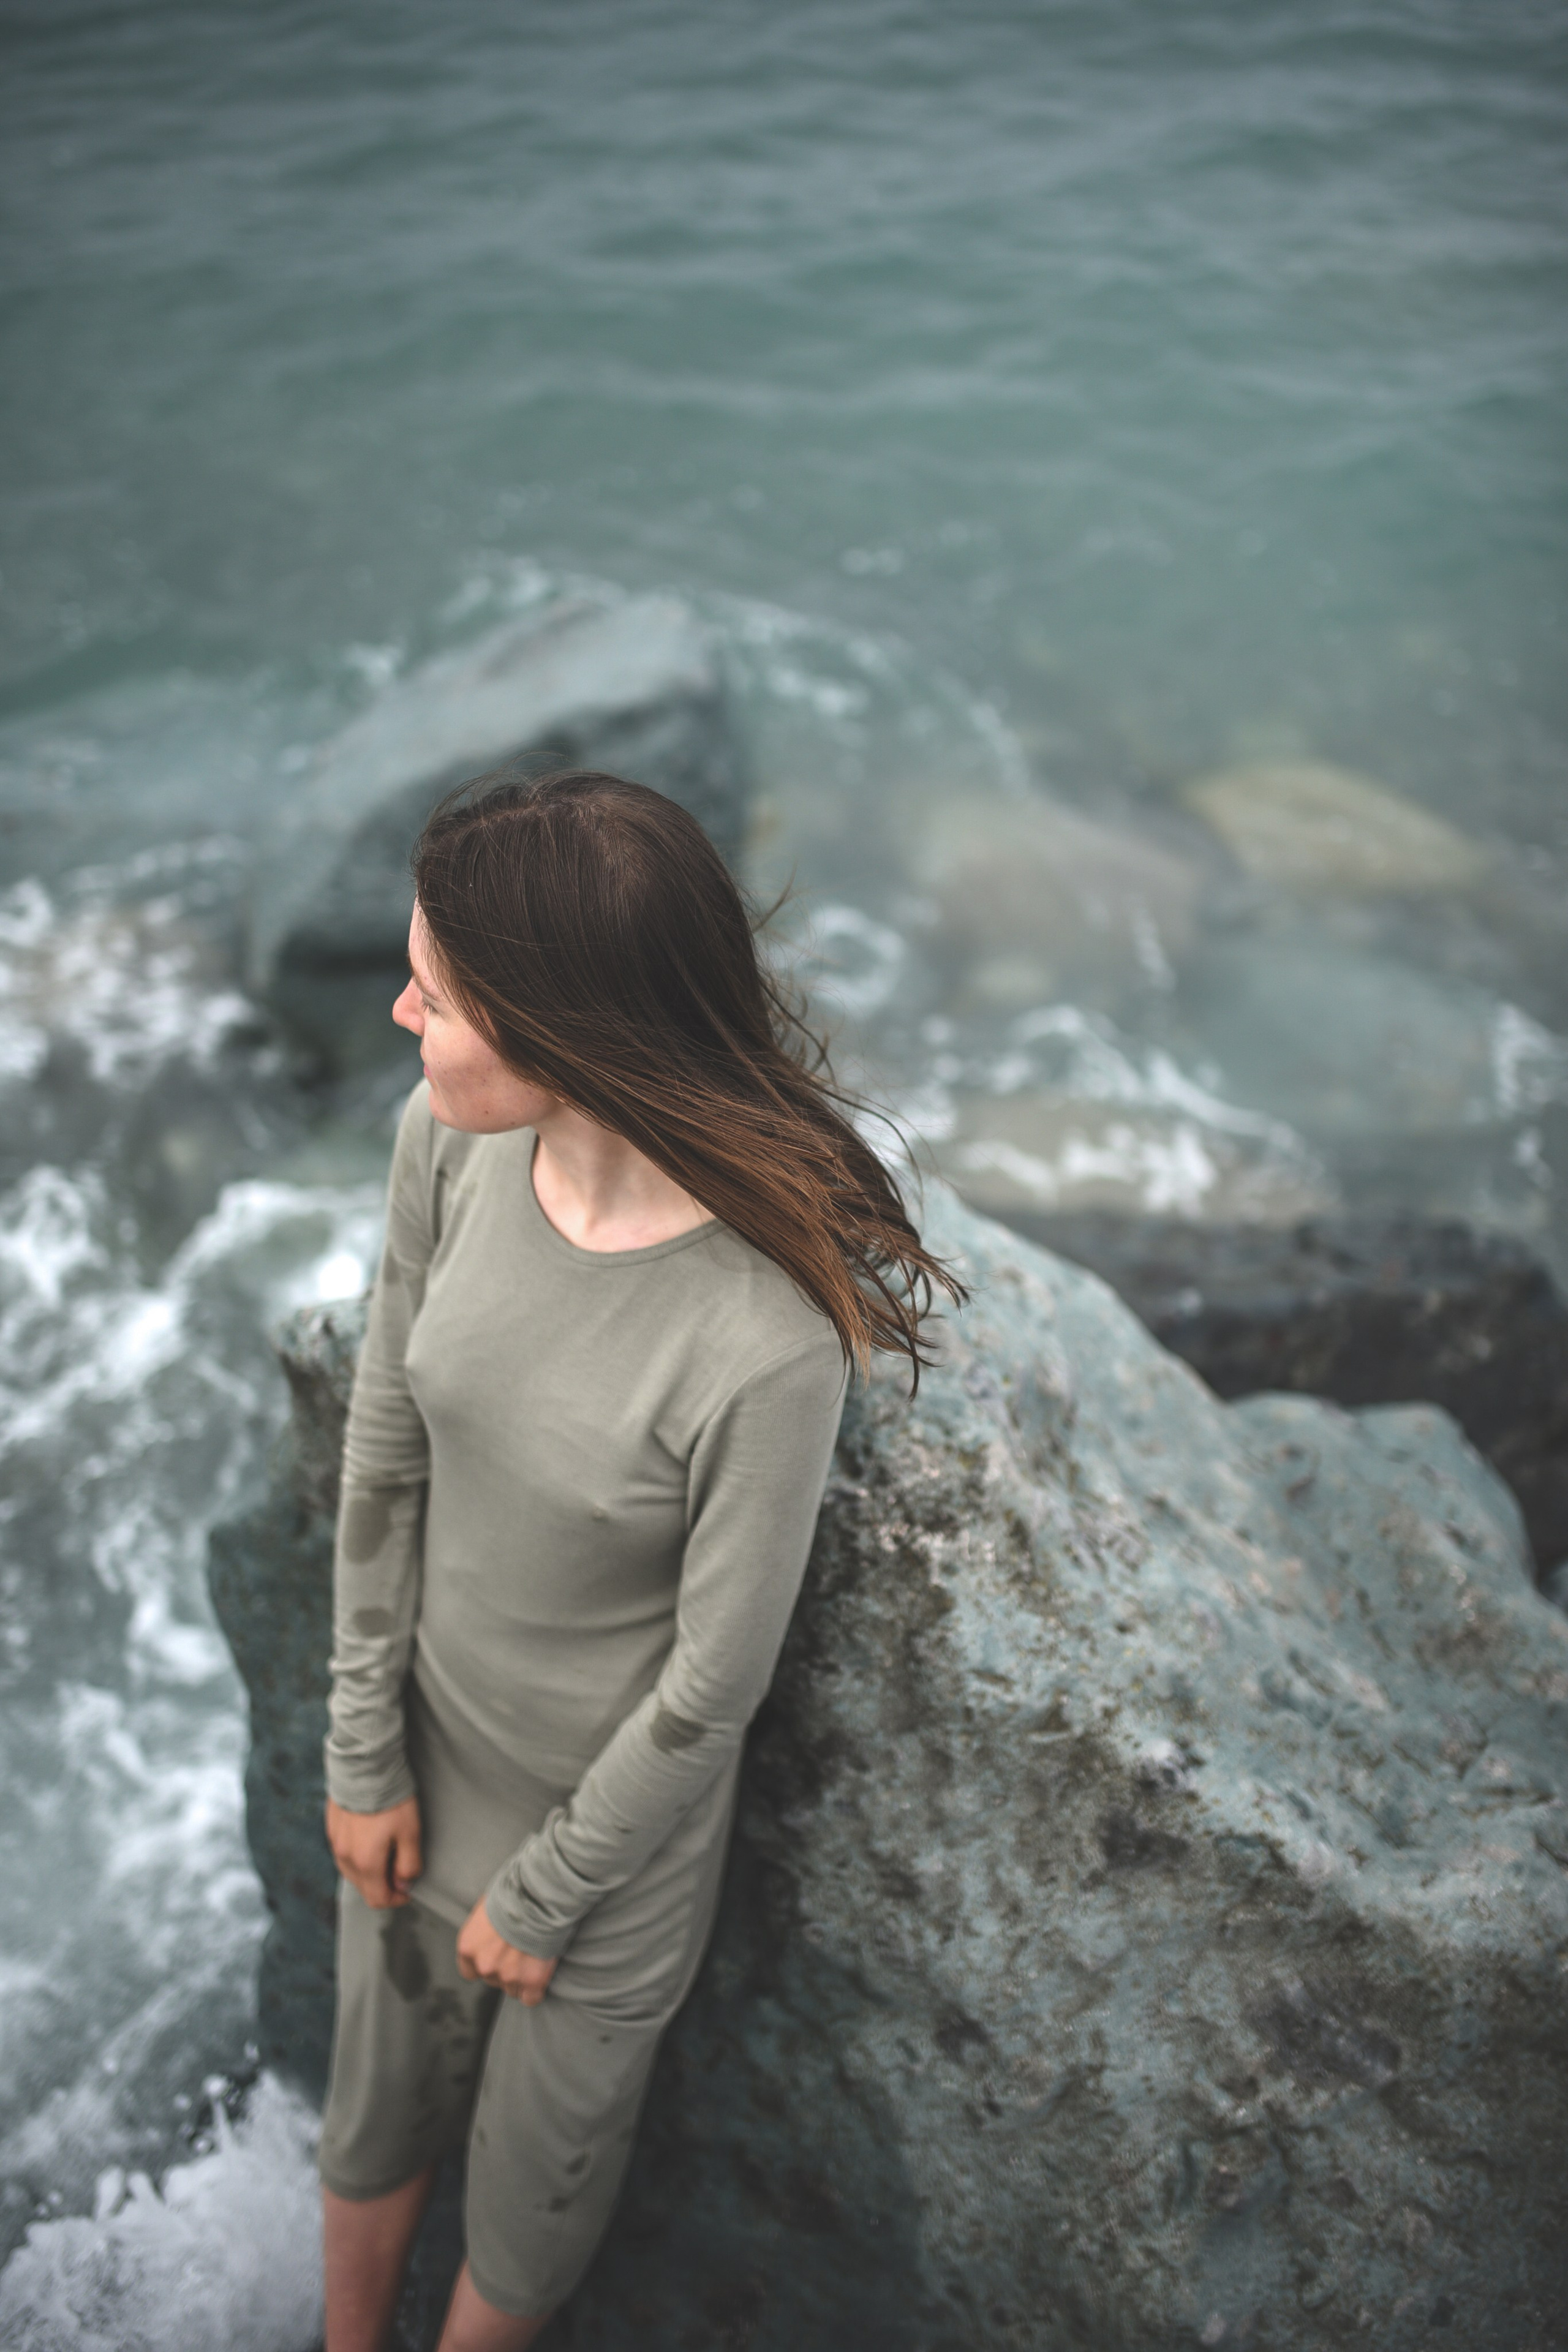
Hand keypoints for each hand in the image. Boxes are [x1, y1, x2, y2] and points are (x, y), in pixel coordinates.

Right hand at [325, 1795, 423, 1909]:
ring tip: (387, 1850)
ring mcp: (335, 1843)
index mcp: (365, 1863)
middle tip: (400, 1866)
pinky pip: (344, 1853)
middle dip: (383, 1885)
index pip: (378, 1899)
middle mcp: (345, 1858)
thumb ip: (408, 1864)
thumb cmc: (391, 1799)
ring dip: (370, 1871)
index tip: (409, 1888)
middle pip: (364, 1888)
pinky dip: (358, 1855)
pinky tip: (371, 1837)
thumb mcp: (410, 1832)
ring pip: (352, 1872)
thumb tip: (404, 1884)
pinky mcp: (332, 1828)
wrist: (365, 1766)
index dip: (397, 1899)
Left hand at [456, 1897, 557, 2004]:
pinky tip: (540, 1972)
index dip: (483, 1964)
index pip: (469, 1971)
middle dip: (505, 1968)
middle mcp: (485, 1965)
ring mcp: (509, 1976)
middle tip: (519, 1948)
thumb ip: (483, 1929)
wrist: (540, 1895)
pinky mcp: (532, 1981)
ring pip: (512, 1989)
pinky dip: (536, 1988)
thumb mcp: (486, 1906)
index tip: (495, 1956)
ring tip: (532, 1954)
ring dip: (521, 1977)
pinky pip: (531, 1998)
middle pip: (493, 1979)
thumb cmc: (514, 1893)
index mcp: (468, 1947)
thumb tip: (488, 1931)